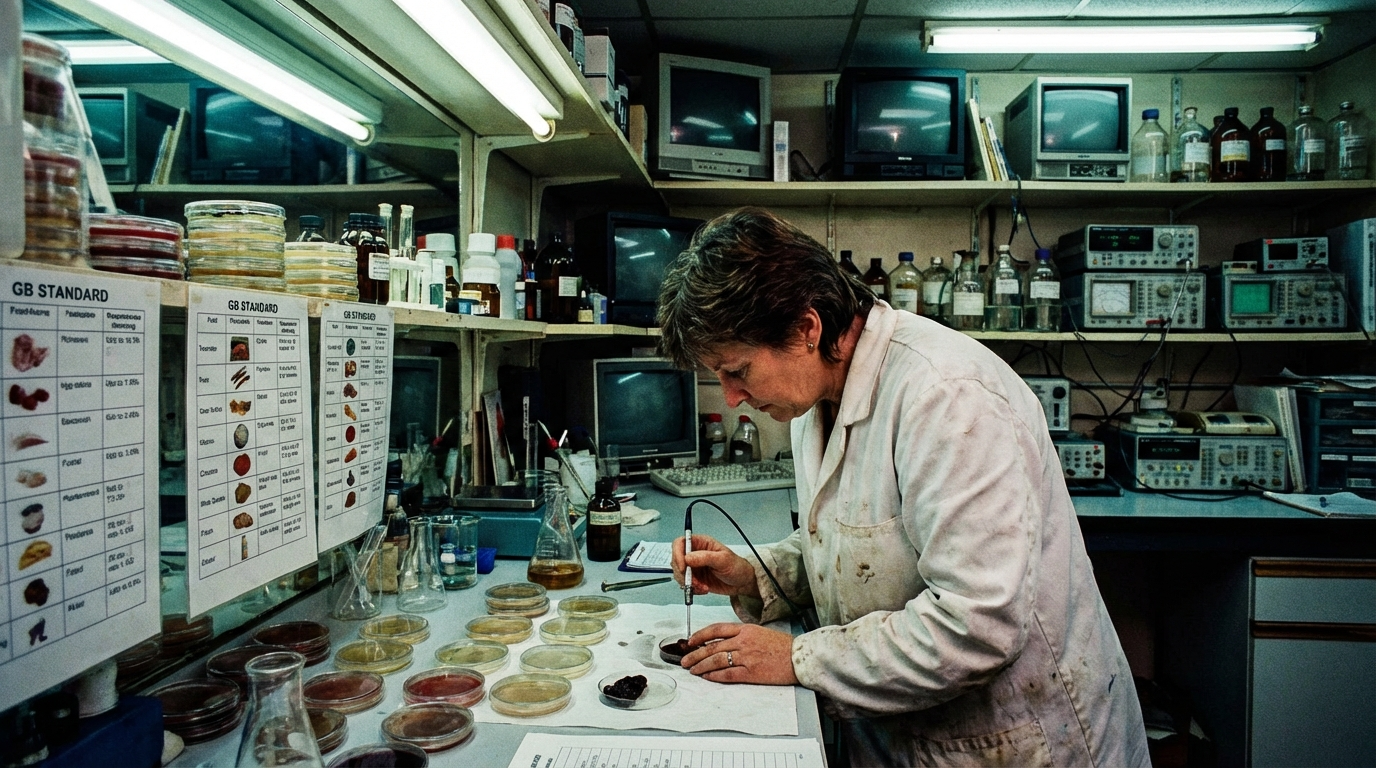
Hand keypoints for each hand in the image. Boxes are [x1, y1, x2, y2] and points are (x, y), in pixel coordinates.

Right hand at [672, 534, 759, 599]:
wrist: (742, 582)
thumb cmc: (736, 566)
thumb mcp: (723, 560)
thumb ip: (705, 557)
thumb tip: (687, 558)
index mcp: (701, 543)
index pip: (680, 543)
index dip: (677, 554)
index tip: (683, 568)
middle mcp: (694, 553)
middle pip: (676, 560)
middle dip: (683, 574)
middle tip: (695, 582)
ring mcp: (693, 567)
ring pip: (679, 574)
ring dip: (688, 583)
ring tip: (703, 587)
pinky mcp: (694, 578)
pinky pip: (685, 584)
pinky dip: (692, 589)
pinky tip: (703, 590)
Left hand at [680, 623, 797, 684]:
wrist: (800, 657)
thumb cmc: (784, 646)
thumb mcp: (761, 632)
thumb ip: (742, 635)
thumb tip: (724, 642)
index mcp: (746, 629)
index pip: (716, 630)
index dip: (700, 636)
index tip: (691, 641)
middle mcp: (744, 641)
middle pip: (712, 647)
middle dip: (695, 654)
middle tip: (685, 659)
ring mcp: (747, 657)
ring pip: (716, 660)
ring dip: (701, 666)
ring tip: (693, 670)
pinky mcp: (751, 672)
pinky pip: (727, 674)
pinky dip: (715, 676)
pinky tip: (708, 677)